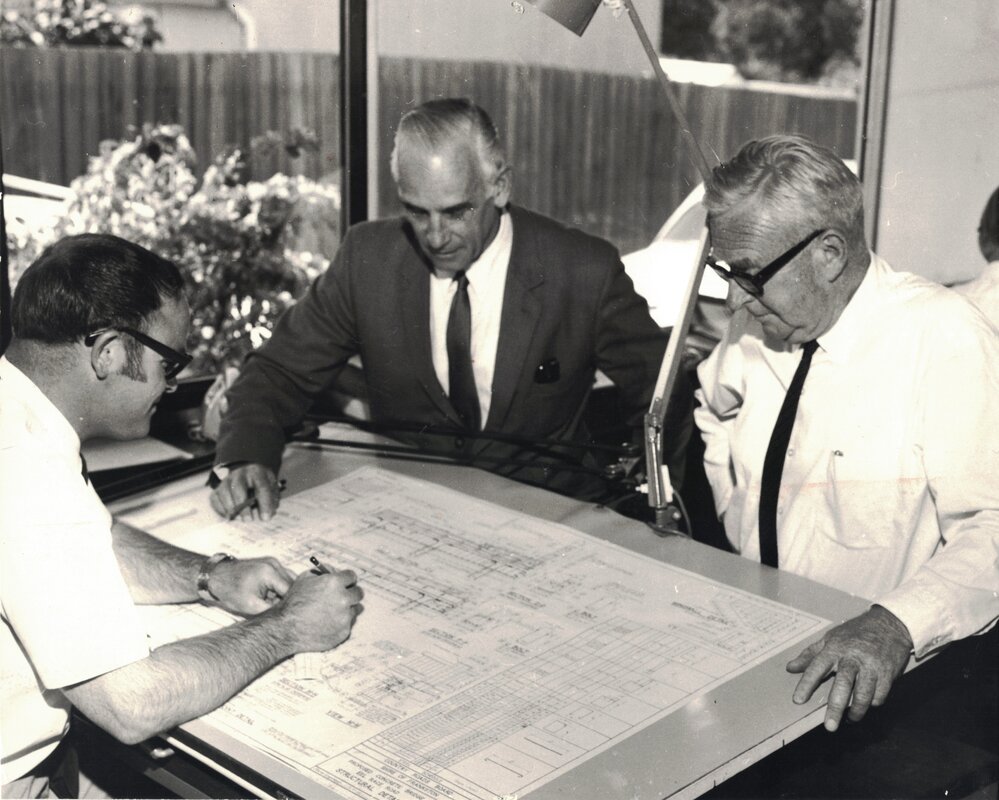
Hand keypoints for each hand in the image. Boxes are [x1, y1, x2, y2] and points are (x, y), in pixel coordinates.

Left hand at [209, 556, 295, 615]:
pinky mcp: (269, 563)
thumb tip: (287, 613)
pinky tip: (272, 595)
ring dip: (285, 591)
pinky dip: (280, 586)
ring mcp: (272, 561)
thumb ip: (272, 609)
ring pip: (289, 579)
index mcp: (270, 573)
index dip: (291, 603)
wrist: (216, 576)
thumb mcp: (252, 606)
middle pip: (293, 583)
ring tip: (275, 602)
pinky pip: (281, 575)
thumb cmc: (230, 591)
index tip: (290, 614)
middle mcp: (274, 564)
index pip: (291, 590)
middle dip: (289, 597)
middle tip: (282, 609)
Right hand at [210, 464, 280, 520]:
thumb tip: (267, 514)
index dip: (264, 504)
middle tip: (248, 520)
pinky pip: (215, 500)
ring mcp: (226, 480)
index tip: (266, 518)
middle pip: (237, 488)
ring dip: (231, 509)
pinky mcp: (217, 489)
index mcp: (257, 472)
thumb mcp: (271, 487)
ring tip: (240, 519)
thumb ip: (271, 500)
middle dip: (243, 507)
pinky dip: (221, 510)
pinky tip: (230, 516)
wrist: (247, 474)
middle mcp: (239, 474)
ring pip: (224, 493)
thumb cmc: (261, 483)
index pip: (261, 487)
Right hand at [278, 568, 363, 652]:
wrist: (286, 629)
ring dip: (347, 609)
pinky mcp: (344, 632)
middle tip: (343, 596)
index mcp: (334, 583)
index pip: (352, 576)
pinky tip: (327, 623)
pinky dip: (340, 623)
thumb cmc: (293, 603)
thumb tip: (335, 571)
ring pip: (355, 609)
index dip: (347, 579)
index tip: (345, 583)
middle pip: (358, 593)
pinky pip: (348, 624)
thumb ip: (323, 572)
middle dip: (351, 593)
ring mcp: (344, 617)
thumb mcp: (305, 579)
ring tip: (331, 612)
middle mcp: (343, 599)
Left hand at [786, 605, 912, 731]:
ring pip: (863, 695)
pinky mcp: (888, 674)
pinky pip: (879, 695)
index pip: (816, 667)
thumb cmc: (855, 632)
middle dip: (835, 707)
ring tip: (849, 719)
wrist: (889, 624)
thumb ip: (810, 655)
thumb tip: (790, 668)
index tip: (798, 700)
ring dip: (856, 711)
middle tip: (829, 726)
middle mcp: (852, 658)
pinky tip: (867, 706)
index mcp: (835, 649)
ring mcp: (872, 667)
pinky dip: (872, 704)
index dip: (807, 684)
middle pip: (843, 685)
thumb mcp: (830, 638)